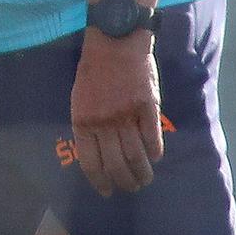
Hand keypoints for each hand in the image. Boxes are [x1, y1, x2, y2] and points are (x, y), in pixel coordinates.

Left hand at [69, 33, 163, 196]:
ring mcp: (126, 115)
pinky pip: (153, 138)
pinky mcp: (148, 108)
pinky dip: (155, 152)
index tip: (107, 192)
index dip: (100, 182)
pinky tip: (155, 158)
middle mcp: (104, 122)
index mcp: (83, 121)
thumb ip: (87, 126)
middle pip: (116, 165)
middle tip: (131, 187)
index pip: (91, 163)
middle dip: (124, 182)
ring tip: (145, 179)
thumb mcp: (80, 98)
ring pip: (136, 156)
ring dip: (142, 173)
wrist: (115, 42)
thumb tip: (95, 154)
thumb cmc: (94, 71)